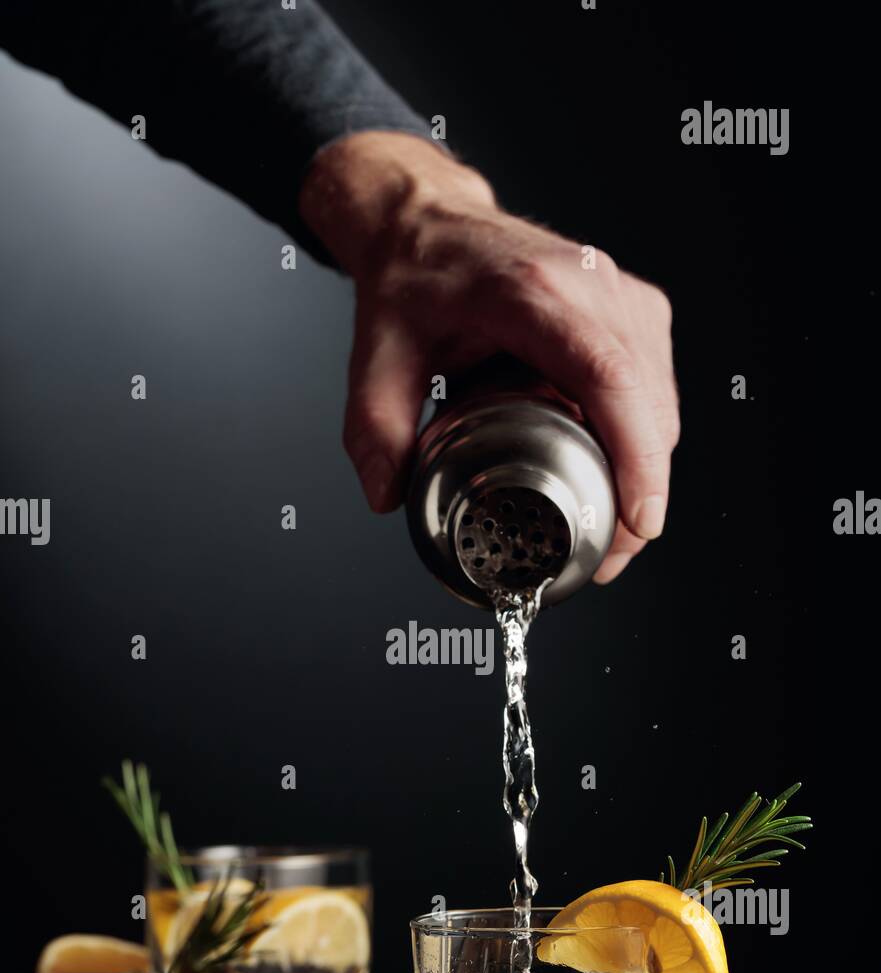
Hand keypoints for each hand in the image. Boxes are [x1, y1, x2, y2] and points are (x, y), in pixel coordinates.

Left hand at [299, 133, 678, 582]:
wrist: (431, 221)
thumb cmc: (415, 275)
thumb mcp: (378, 352)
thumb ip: (373, 427)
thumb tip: (385, 494)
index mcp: (535, 295)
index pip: (610, 378)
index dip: (636, 454)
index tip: (640, 516)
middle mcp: (593, 287)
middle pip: (648, 402)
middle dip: (643, 489)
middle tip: (611, 555)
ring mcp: (622, 296)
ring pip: (661, 401)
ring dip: (648, 468)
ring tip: (614, 528)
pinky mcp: (635, 310)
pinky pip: (656, 387)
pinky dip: (645, 438)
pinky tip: (617, 475)